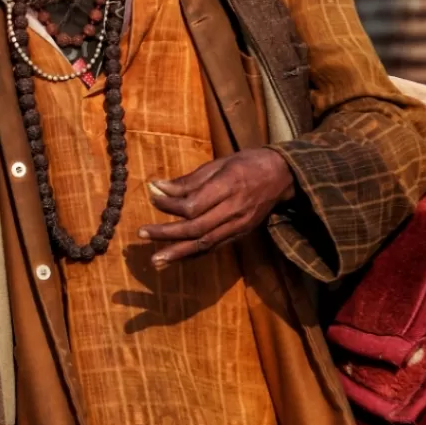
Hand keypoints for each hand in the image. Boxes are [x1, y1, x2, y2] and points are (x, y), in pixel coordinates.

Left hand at [138, 148, 294, 267]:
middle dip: (167, 233)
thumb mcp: (219, 163)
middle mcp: (235, 209)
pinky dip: (193, 254)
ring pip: (205, 243)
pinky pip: (214, 247)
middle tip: (142, 233)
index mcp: (229, 186)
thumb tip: (157, 187)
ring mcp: (239, 225)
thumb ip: (189, 180)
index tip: (152, 198)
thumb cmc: (248, 163)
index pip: (193, 205)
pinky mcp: (240, 234)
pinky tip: (176, 259)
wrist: (283, 176)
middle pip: (196, 228)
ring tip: (156, 260)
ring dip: (178, 253)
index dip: (169, 205)